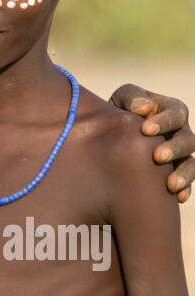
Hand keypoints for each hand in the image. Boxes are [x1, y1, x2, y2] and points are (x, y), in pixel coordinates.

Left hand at [111, 84, 193, 201]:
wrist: (109, 138)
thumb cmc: (118, 112)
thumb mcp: (121, 99)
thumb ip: (132, 97)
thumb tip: (145, 108)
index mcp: (171, 110)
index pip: (177, 113)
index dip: (165, 121)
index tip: (146, 129)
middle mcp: (180, 132)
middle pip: (188, 140)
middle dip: (175, 148)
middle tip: (157, 156)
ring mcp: (181, 154)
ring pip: (191, 163)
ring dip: (184, 173)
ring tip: (170, 184)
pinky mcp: (175, 173)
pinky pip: (188, 183)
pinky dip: (185, 189)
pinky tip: (178, 197)